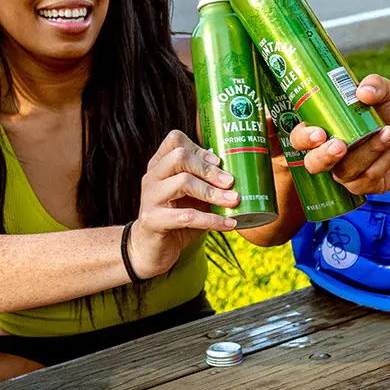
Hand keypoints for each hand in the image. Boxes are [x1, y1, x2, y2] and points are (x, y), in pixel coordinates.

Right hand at [129, 129, 238, 278]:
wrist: (152, 249)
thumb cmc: (177, 217)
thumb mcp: (191, 196)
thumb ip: (206, 184)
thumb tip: (239, 178)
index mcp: (160, 165)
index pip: (175, 140)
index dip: (199, 148)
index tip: (219, 162)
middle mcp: (152, 177)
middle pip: (180, 157)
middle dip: (209, 169)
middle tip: (231, 182)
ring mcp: (150, 197)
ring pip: (183, 182)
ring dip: (213, 192)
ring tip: (234, 201)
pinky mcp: (153, 220)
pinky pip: (187, 216)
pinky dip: (212, 220)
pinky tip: (229, 225)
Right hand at [289, 74, 389, 194]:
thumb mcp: (385, 92)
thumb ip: (375, 84)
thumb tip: (363, 91)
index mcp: (323, 130)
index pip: (299, 138)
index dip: (303, 138)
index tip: (319, 133)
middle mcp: (330, 155)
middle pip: (313, 164)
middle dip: (323, 157)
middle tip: (341, 145)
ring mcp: (347, 173)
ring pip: (346, 171)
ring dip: (368, 151)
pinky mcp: (367, 185)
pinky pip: (368, 179)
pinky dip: (385, 160)